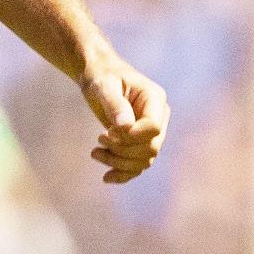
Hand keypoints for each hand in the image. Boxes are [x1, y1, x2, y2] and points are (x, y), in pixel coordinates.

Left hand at [81, 51, 169, 183]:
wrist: (99, 76)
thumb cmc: (102, 76)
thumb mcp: (104, 86)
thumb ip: (114, 104)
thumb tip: (125, 127)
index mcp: (155, 98)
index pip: (152, 128)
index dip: (131, 136)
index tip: (108, 132)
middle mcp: (159, 116)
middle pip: (150, 147)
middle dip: (122, 150)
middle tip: (99, 139)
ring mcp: (152, 131)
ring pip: (144, 160)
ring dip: (119, 162)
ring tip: (94, 153)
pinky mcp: (141, 142)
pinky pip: (139, 165)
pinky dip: (124, 173)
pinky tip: (106, 177)